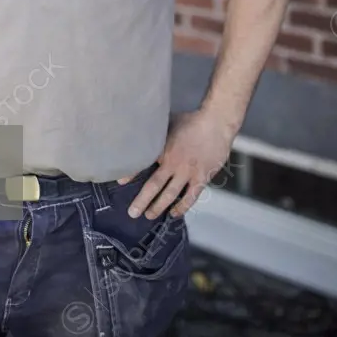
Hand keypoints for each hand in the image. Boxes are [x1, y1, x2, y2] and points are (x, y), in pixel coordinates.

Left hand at [117, 108, 236, 219]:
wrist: (216, 122)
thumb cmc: (191, 120)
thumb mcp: (168, 122)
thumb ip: (156, 132)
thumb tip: (140, 132)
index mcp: (163, 148)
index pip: (143, 163)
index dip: (131, 173)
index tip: (120, 182)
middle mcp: (173, 162)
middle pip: (154, 186)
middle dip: (142, 201)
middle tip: (132, 213)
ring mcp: (187, 172)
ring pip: (170, 195)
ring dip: (158, 207)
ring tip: (149, 216)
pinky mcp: (202, 177)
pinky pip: (190, 197)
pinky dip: (182, 207)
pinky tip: (174, 213)